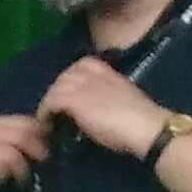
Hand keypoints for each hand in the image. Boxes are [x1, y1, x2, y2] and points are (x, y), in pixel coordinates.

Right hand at [0, 110, 54, 191]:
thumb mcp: (1, 152)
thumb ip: (20, 143)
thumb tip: (51, 143)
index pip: (32, 121)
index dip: (45, 138)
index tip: (45, 157)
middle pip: (28, 133)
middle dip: (39, 153)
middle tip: (40, 171)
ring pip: (17, 150)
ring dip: (24, 169)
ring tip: (24, 182)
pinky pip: (3, 164)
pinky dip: (10, 177)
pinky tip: (8, 185)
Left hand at [36, 58, 166, 159]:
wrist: (146, 127)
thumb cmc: (140, 122)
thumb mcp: (122, 101)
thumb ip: (106, 98)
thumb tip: (92, 110)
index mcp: (110, 73)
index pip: (83, 64)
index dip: (71, 78)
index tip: (67, 94)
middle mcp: (96, 75)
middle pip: (65, 75)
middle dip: (57, 91)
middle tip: (53, 110)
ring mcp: (85, 86)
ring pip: (56, 87)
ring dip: (48, 104)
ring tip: (48, 121)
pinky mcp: (76, 100)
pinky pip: (52, 101)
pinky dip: (45, 114)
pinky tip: (47, 126)